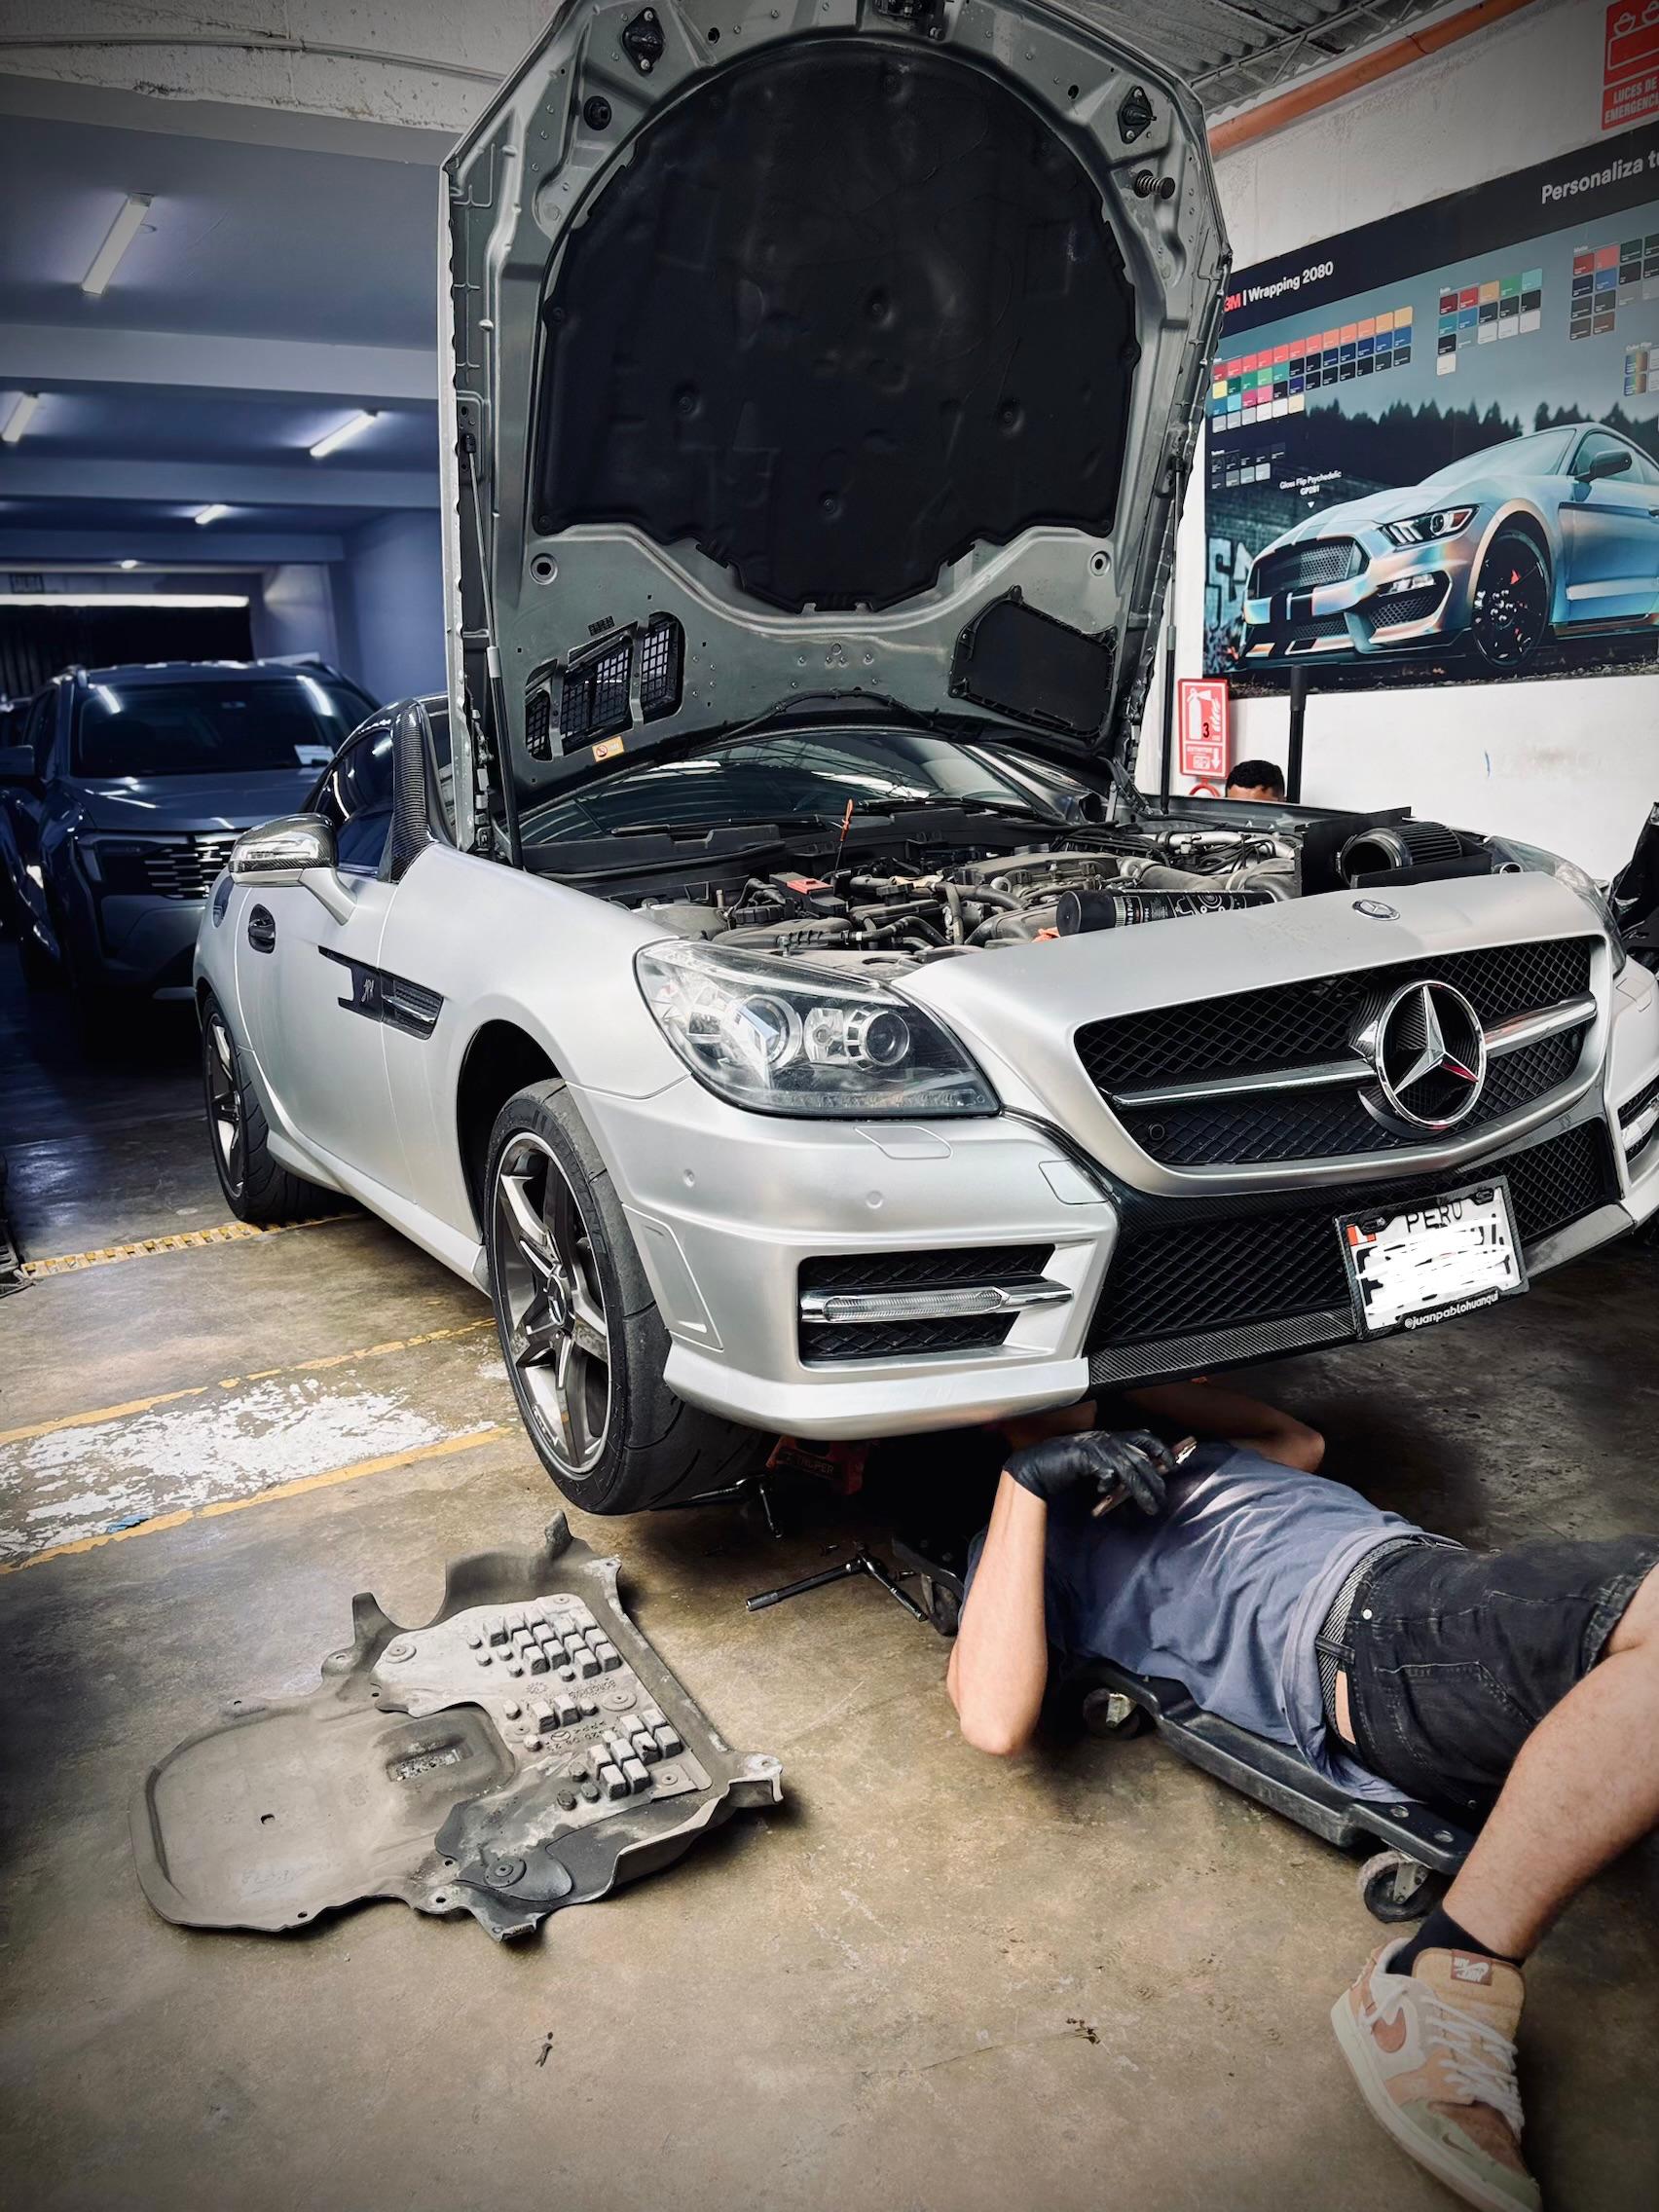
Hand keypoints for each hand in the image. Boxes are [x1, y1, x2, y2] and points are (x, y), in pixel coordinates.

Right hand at [1003, 1429, 1177, 1520]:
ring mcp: (1096, 1446)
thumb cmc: (1065, 1466)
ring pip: (1129, 1469)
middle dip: (1155, 1481)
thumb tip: (1138, 1485)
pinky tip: (1101, 1492)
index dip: (1161, 1449)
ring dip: (1142, 1491)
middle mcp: (1106, 1439)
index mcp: (1110, 1437)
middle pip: (1141, 1459)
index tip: (1173, 1464)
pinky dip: (1109, 1485)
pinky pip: (1108, 1473)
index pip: (1144, 1436)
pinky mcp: (1086, 1456)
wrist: (1038, 1465)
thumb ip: (1114, 1469)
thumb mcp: (1095, 1464)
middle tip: (1161, 1499)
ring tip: (1150, 1507)